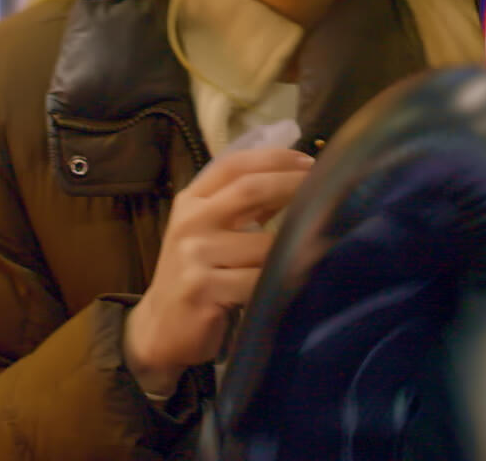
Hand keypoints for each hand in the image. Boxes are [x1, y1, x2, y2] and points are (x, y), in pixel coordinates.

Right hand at [124, 147, 314, 396]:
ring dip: (294, 248)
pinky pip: (257, 281)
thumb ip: (243, 207)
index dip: (274, 158)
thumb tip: (295, 179)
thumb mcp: (211, 232)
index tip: (308, 161)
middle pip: (249, 190)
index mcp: (191, 201)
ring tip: (314, 248)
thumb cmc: (196, 274)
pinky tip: (292, 281)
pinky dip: (280, 281)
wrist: (161, 327)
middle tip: (325, 191)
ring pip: (263, 245)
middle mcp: (190, 222)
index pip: (233, 164)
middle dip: (292, 186)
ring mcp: (194, 256)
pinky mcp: (203, 289)